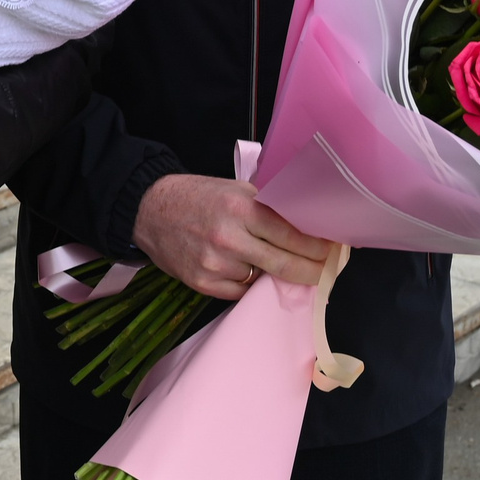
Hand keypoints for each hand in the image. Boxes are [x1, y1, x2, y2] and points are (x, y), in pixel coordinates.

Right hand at [131, 173, 334, 298]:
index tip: (331, 250)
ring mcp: (215, 263)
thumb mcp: (235, 189)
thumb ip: (268, 206)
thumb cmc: (197, 197)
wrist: (149, 210)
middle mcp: (229, 237)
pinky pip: (240, 290)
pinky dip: (246, 281)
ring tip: (262, 258)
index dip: (316, 246)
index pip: (292, 234)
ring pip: (262, 278)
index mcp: (241, 207)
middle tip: (323, 270)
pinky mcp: (202, 283)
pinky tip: (240, 266)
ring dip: (270, 272)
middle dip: (310, 269)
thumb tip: (308, 224)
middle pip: (285, 264)